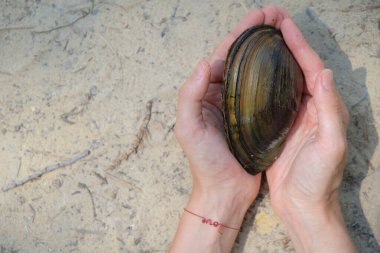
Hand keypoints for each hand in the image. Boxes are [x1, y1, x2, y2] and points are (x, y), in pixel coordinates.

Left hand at [171, 6, 286, 252]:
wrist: (224, 191)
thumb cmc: (204, 163)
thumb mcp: (188, 129)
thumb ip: (190, 95)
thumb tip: (204, 62)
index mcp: (207, 93)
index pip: (224, 56)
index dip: (240, 34)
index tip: (259, 15)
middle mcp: (224, 95)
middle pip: (242, 59)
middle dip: (257, 35)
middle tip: (276, 15)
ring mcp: (241, 106)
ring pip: (256, 72)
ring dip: (269, 51)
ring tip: (285, 32)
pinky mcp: (257, 119)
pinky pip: (267, 92)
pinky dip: (277, 76)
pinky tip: (289, 66)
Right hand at [265, 11, 354, 251]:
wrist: (302, 205)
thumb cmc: (318, 179)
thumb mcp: (330, 146)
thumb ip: (330, 110)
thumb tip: (323, 72)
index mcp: (323, 107)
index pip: (311, 67)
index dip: (298, 44)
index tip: (283, 23)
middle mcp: (308, 107)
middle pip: (296, 67)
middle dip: (284, 43)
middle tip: (268, 22)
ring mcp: (290, 116)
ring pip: (280, 79)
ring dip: (270, 58)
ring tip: (256, 40)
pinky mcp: (275, 127)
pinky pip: (267, 97)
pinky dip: (259, 81)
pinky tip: (247, 74)